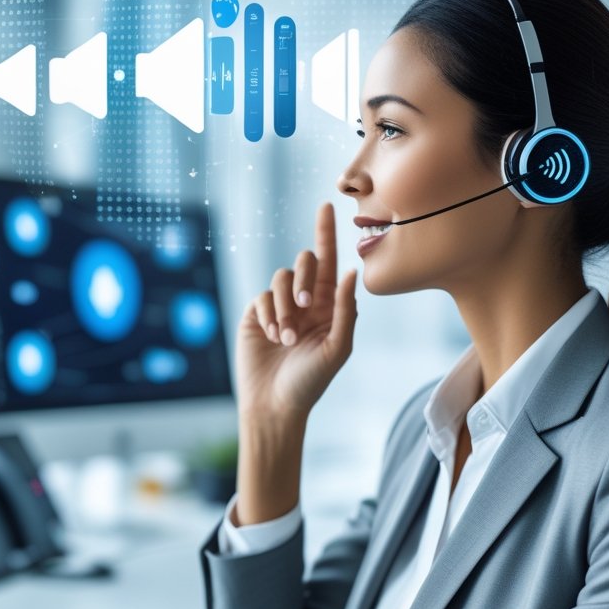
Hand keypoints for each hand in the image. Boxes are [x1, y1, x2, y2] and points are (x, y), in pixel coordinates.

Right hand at [235, 202, 358, 422]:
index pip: (330, 262)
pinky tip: (273, 337)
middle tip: (305, 306)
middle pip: (305, 263)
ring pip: (281, 279)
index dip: (326, 232)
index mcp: (330, 305)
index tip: (327, 204)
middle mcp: (305, 301)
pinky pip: (262, 297)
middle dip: (305, 279)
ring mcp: (279, 306)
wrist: (275, 404)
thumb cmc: (311, 381)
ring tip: (287, 337)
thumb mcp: (337, 347)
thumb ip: (345, 309)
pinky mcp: (256, 314)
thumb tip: (351, 271)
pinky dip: (270, 314)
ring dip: (286, 306)